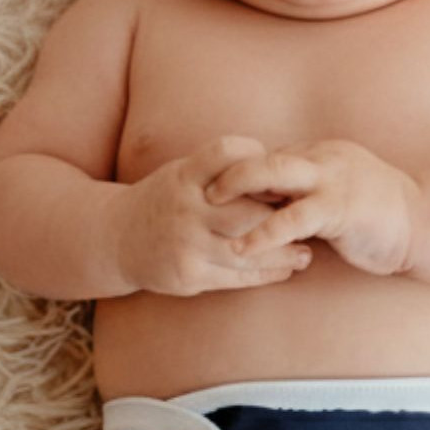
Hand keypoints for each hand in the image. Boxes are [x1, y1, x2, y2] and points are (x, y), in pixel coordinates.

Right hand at [114, 136, 314, 295]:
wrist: (116, 239)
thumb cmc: (165, 201)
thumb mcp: (182, 173)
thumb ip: (220, 171)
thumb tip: (278, 168)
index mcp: (183, 175)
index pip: (225, 153)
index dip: (257, 158)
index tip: (283, 172)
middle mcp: (184, 207)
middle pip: (246, 210)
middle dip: (282, 215)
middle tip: (313, 219)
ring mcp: (186, 244)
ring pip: (246, 249)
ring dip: (283, 253)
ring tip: (306, 253)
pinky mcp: (189, 275)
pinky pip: (236, 277)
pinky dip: (265, 274)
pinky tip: (284, 270)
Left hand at [204, 139, 421, 276]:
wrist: (423, 224)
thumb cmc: (378, 216)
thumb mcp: (337, 195)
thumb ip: (306, 194)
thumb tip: (270, 200)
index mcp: (321, 154)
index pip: (269, 155)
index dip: (237, 169)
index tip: (208, 183)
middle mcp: (323, 159)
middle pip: (264, 153)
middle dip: (227, 168)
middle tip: (200, 188)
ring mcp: (333, 181)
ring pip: (274, 173)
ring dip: (236, 188)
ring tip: (208, 207)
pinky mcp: (341, 210)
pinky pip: (294, 218)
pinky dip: (264, 232)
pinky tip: (244, 247)